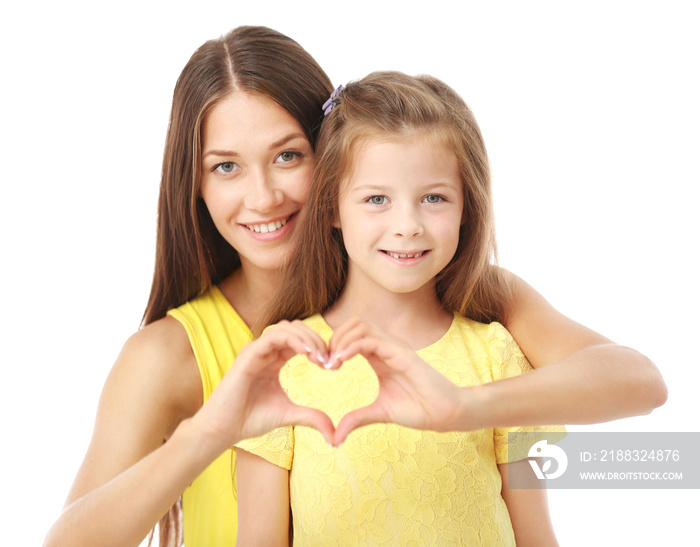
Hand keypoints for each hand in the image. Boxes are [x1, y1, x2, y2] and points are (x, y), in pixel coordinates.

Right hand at [191, 320, 335, 449]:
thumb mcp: (289, 415)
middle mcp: (266, 351)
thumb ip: (312, 418)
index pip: (301, 341)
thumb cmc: (251, 420)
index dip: (319, 347)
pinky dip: (293, 340)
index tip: (333, 365)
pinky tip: (307, 353)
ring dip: (308, 337)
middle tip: (329, 360)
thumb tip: (335, 434)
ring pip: (287, 327)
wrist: (224, 429)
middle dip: (317, 339)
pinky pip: (273, 336)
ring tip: (320, 356)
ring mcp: (256, 350)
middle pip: (297, 329)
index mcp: (275, 360)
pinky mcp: (248, 354)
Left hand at [329, 316, 466, 445]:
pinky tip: (341, 362)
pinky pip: (371, 340)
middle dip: (334, 338)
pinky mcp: (402, 353)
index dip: (334, 345)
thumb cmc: (418, 409)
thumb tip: (335, 438)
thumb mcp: (379, 413)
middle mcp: (386, 346)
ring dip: (341, 340)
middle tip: (326, 363)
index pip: (351, 334)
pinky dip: (352, 347)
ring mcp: (394, 347)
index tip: (325, 367)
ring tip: (332, 363)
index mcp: (379, 356)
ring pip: (360, 325)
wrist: (445, 413)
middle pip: (353, 322)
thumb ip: (356, 419)